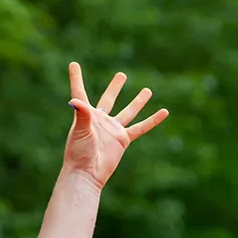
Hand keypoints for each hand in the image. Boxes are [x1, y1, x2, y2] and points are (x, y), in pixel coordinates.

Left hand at [63, 62, 167, 188]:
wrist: (87, 174)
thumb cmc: (79, 153)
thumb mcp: (80, 131)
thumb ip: (81, 113)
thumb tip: (75, 99)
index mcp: (85, 115)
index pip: (80, 92)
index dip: (76, 78)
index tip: (74, 64)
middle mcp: (100, 120)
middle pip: (108, 99)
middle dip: (115, 87)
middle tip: (121, 75)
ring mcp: (112, 129)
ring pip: (128, 112)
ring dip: (138, 102)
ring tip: (148, 90)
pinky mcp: (123, 140)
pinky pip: (140, 128)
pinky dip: (152, 120)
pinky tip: (164, 112)